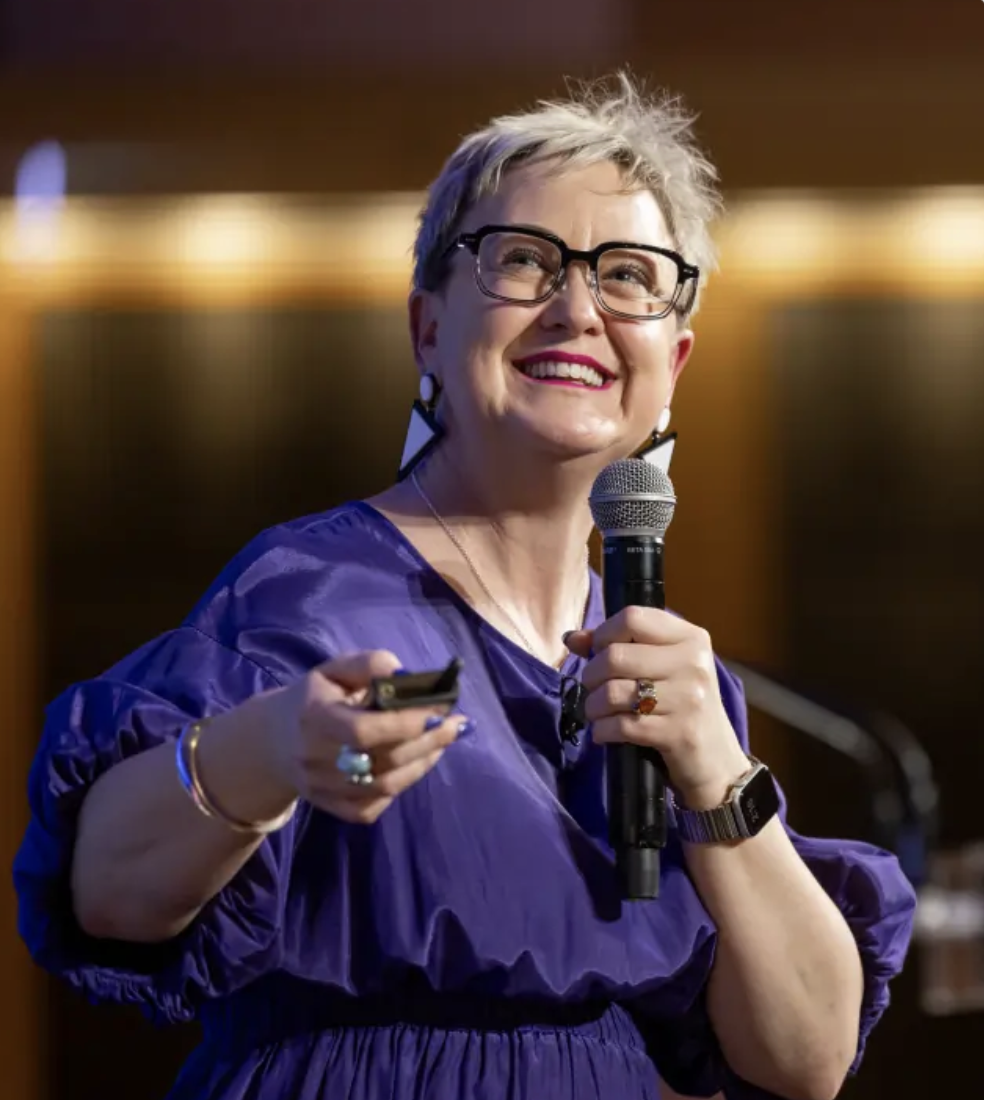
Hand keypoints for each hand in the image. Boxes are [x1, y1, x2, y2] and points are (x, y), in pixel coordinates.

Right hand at [262, 650, 465, 824]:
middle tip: (455, 725)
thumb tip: (404, 673)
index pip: (362, 730)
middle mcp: (314, 758)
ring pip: (383, 786)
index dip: (404, 723)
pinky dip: (401, 787)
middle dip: (426, 742)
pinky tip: (417, 763)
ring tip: (444, 741)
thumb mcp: (334, 669)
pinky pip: (373, 808)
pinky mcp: (331, 808)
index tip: (438, 710)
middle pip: (381, 760)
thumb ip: (368, 664)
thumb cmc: (314, 697)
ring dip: (422, 763)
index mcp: (313, 717)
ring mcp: (321, 788)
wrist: (272, 741)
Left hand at [565, 607, 748, 809]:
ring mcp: (688, 699)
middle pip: (616, 655)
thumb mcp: (661, 668)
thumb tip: (571, 638)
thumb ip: (619, 646)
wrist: (717, 762)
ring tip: (598, 712)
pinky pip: (620, 726)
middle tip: (595, 688)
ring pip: (613, 692)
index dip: (604, 633)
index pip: (633, 618)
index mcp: (691, 638)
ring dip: (594, 706)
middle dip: (592, 675)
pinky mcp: (679, 733)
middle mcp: (693, 663)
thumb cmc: (683, 707)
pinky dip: (603, 731)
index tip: (600, 651)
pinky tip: (606, 733)